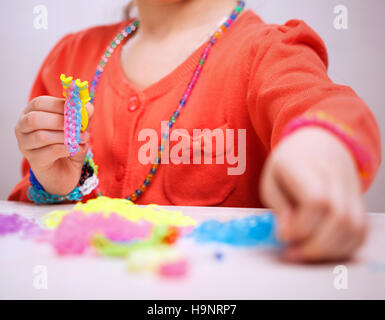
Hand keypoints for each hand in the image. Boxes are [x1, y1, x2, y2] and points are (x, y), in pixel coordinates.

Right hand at [15, 96, 93, 195]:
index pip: (39, 103)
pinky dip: (66, 148)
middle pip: (34, 119)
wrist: (66, 172)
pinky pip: (50, 151)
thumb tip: (87, 107)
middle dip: (60, 121)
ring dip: (65, 136)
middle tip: (79, 126)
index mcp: (32, 112)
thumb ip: (83, 116)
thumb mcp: (79, 128)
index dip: (59, 105)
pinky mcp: (33, 160)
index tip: (77, 110)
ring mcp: (25, 145)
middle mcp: (23, 127)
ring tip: (81, 139)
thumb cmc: (68, 144)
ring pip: (42, 136)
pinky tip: (75, 149)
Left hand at [260, 127, 366, 262]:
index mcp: (306, 167)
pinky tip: (323, 249)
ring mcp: (351, 190)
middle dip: (315, 246)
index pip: (316, 200)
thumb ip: (278, 206)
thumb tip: (287, 232)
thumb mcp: (271, 179)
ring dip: (330, 250)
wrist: (320, 142)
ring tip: (305, 253)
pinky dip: (345, 247)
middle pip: (339, 218)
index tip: (282, 236)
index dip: (301, 225)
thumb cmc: (290, 163)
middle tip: (292, 253)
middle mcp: (335, 178)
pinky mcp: (359, 203)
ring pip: (354, 227)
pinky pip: (361, 231)